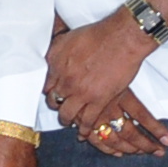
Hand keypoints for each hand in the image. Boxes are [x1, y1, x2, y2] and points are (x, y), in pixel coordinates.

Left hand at [45, 14, 167, 151]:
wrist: (122, 38)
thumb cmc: (97, 35)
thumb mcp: (66, 39)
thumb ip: (55, 53)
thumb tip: (48, 62)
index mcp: (56, 66)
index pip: (45, 86)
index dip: (49, 92)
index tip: (53, 94)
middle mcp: (65, 81)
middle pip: (53, 101)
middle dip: (56, 106)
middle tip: (60, 107)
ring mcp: (81, 93)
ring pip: (67, 114)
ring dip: (67, 119)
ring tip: (68, 121)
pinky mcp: (99, 101)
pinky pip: (88, 121)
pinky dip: (85, 128)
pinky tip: (84, 132)